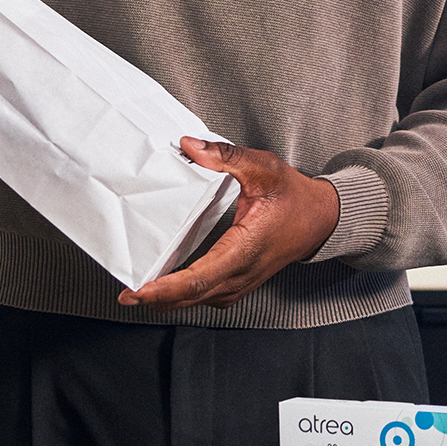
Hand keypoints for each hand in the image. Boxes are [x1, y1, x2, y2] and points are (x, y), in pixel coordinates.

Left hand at [118, 138, 339, 310]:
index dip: (167, 288)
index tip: (140, 291)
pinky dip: (184, 295)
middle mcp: (241, 273)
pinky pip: (207, 296)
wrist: (321, 219)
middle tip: (125, 295)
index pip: (200, 277)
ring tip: (139, 292)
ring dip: (169, 299)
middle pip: (193, 295)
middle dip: (157, 298)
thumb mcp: (263, 167)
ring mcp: (242, 282)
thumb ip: (226, 156)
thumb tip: (189, 146)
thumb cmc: (293, 196)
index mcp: (244, 248)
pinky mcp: (240, 282)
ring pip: (199, 300)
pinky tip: (166, 287)